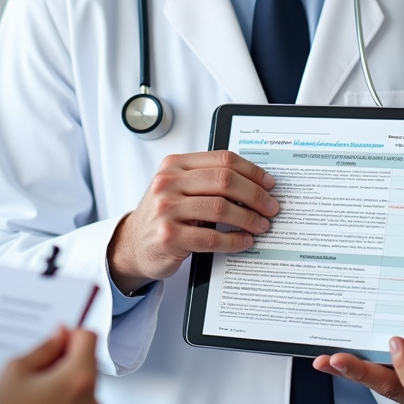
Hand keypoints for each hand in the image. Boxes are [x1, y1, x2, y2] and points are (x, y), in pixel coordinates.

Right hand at [0, 327, 102, 403]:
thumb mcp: (15, 370)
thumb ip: (44, 347)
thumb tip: (60, 336)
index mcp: (77, 379)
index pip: (89, 337)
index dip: (70, 334)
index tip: (56, 342)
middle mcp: (91, 402)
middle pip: (88, 365)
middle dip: (66, 363)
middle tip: (37, 375)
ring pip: (85, 391)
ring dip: (67, 388)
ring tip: (36, 400)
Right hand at [107, 150, 278, 293]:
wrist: (132, 244)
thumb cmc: (163, 215)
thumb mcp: (178, 188)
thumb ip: (206, 180)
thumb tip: (254, 184)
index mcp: (174, 165)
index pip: (222, 159)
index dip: (252, 171)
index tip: (268, 183)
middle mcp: (168, 183)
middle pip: (225, 180)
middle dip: (255, 194)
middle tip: (271, 207)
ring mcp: (166, 210)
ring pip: (221, 208)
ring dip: (249, 218)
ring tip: (261, 225)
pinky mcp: (169, 237)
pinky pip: (212, 237)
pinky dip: (234, 240)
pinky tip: (244, 241)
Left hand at [313, 286, 403, 403]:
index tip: (396, 339)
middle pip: (388, 388)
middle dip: (360, 373)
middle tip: (336, 358)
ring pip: (377, 386)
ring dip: (349, 373)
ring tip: (324, 360)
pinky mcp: (401, 388)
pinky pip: (377, 379)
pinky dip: (356, 370)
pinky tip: (333, 359)